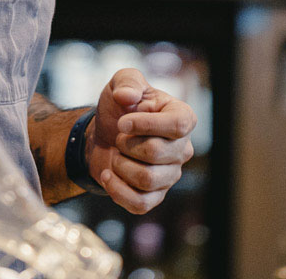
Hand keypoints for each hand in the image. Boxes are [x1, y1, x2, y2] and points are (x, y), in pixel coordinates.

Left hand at [87, 68, 195, 213]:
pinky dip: (117, 190)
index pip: (178, 125)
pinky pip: (140, 204)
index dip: (146, 124)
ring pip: (147, 179)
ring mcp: (171, 175)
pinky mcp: (156, 196)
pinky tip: (107, 175)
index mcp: (181, 116)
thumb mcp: (120, 83)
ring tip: (116, 154)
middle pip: (156, 153)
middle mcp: (182, 148)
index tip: (122, 122)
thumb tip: (127, 96)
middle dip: (125, 143)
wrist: (102, 134)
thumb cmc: (118, 107)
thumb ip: (126, 81)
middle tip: (118, 137)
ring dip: (120, 165)